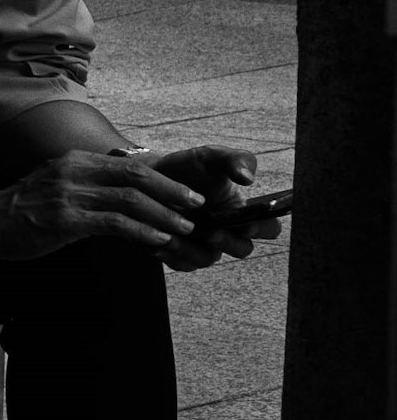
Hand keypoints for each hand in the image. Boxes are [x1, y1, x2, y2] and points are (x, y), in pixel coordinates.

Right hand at [0, 150, 202, 259]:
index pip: (131, 165)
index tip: (188, 193)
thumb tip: (126, 199)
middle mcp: (75, 172)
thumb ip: (89, 187)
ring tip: (185, 229)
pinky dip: (141, 232)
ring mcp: (69, 195)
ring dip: (163, 216)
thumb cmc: (22, 209)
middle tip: (197, 207)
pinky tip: (157, 241)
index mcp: (76, 162)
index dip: (165, 180)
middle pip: (136, 176)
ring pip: (130, 200)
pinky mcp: (64, 219)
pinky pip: (113, 223)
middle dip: (172, 192)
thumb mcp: (57, 187)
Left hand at [150, 145, 271, 268]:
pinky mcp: (181, 253)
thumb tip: (247, 177)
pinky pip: (181, 263)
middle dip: (229, 243)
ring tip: (177, 236)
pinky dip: (170, 255)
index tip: (248, 224)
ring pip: (207, 259)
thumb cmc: (189, 167)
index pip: (268, 227)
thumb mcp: (211, 157)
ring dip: (194, 250)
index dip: (263, 228)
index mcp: (243, 212)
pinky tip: (157, 244)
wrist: (150, 176)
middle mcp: (228, 232)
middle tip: (212, 232)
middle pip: (241, 249)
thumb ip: (234, 160)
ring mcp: (205, 245)